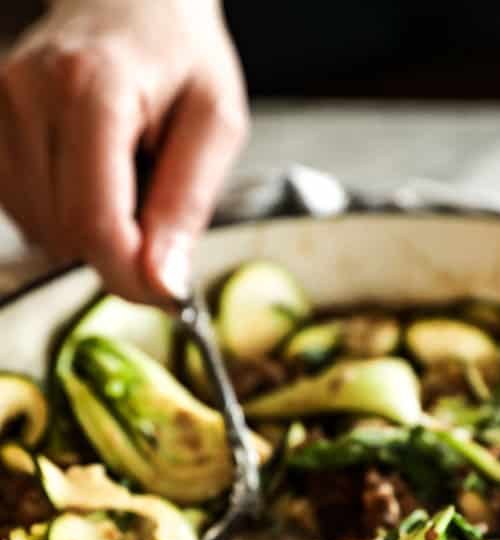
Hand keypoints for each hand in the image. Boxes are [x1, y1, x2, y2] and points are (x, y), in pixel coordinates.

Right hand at [0, 0, 248, 302]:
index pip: (93, 222)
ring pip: (42, 232)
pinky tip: (88, 174)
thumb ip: (187, 203)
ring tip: (121, 175)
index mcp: (91, 88)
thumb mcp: (216, 123)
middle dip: (118, 247)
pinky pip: (24, 214)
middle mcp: (28, 93)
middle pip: (66, 233)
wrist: (133, 0)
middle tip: (153, 204)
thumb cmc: (181, 57)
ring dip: (90, 229)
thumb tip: (162, 283)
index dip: (130, 276)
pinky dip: (63, 214)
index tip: (166, 292)